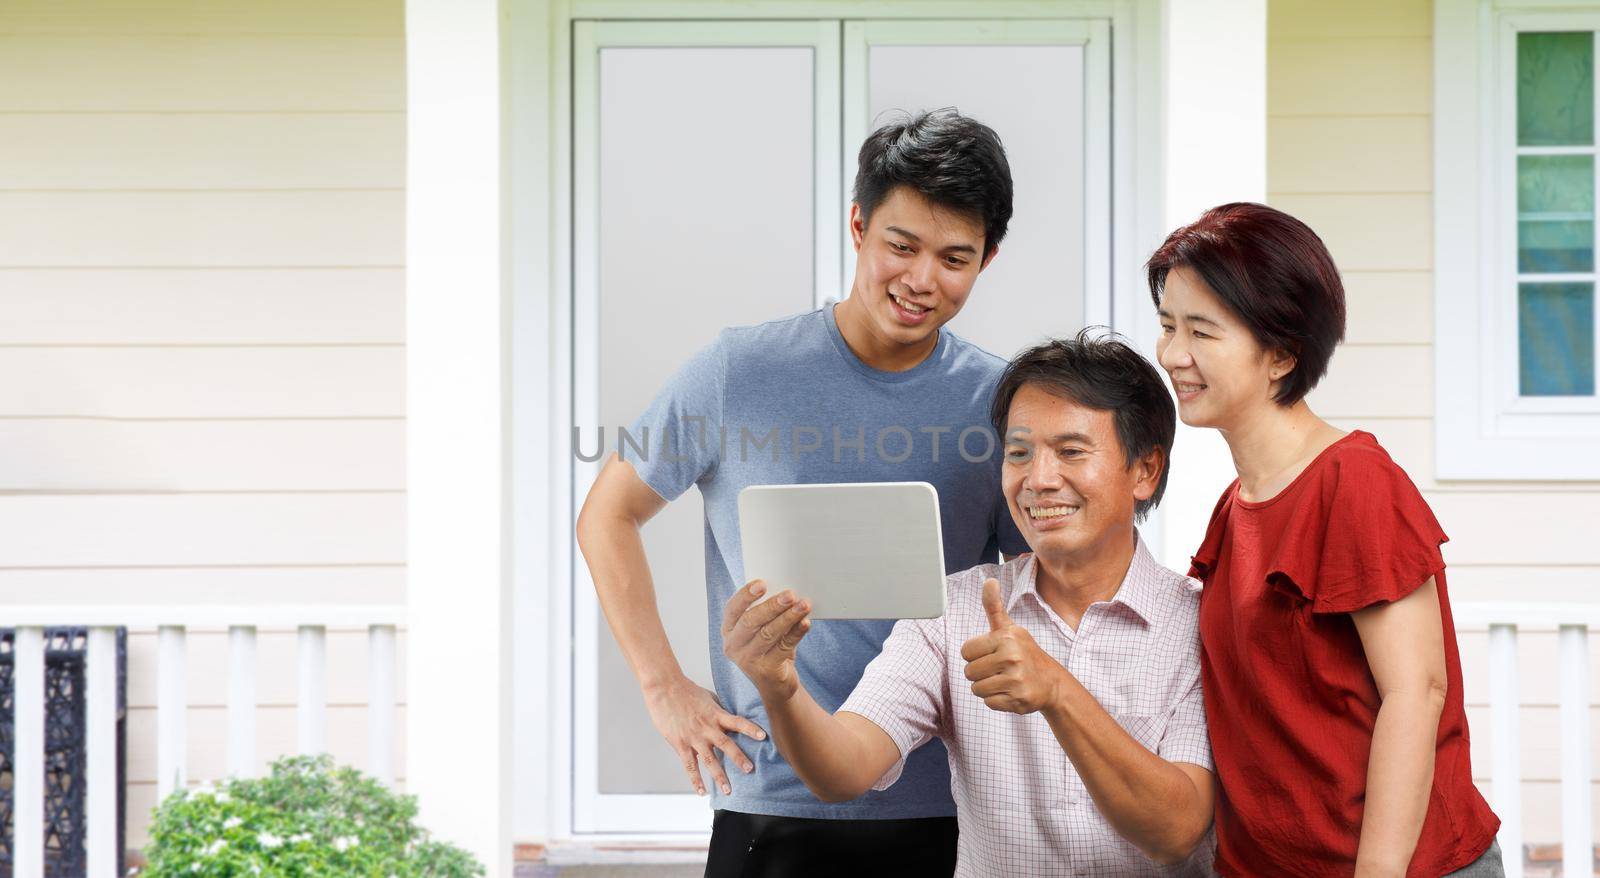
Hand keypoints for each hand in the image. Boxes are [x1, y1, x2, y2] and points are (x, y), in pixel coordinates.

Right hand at [642, 675, 766, 796]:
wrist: (664, 687)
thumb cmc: (685, 690)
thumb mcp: (707, 698)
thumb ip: (717, 711)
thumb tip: (727, 720)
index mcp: (716, 714)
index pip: (738, 721)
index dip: (751, 728)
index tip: (763, 737)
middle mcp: (707, 727)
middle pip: (727, 745)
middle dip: (739, 759)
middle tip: (750, 770)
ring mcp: (694, 737)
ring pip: (710, 760)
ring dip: (719, 776)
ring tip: (728, 790)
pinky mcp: (680, 744)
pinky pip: (690, 765)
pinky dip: (696, 780)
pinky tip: (702, 791)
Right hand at [722, 579, 812, 703]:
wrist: (776, 684)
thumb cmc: (769, 647)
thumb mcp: (762, 629)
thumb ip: (767, 612)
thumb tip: (786, 592)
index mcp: (729, 629)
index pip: (732, 608)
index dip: (745, 595)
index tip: (762, 583)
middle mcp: (733, 645)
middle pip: (751, 621)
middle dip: (772, 606)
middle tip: (790, 594)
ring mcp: (747, 660)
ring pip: (768, 633)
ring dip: (788, 617)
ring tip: (804, 605)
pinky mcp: (765, 671)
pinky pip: (783, 647)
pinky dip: (796, 633)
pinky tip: (805, 623)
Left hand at [960, 578, 1067, 714]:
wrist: (1051, 682)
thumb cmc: (1024, 653)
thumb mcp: (1010, 629)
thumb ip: (994, 607)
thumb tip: (989, 581)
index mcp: (1006, 638)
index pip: (966, 651)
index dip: (976, 655)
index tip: (992, 654)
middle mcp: (1012, 657)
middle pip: (969, 672)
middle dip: (980, 673)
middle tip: (999, 669)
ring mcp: (1016, 679)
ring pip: (976, 689)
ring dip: (986, 687)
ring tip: (1004, 680)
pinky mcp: (1018, 699)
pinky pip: (988, 702)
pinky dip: (996, 700)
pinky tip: (1010, 692)